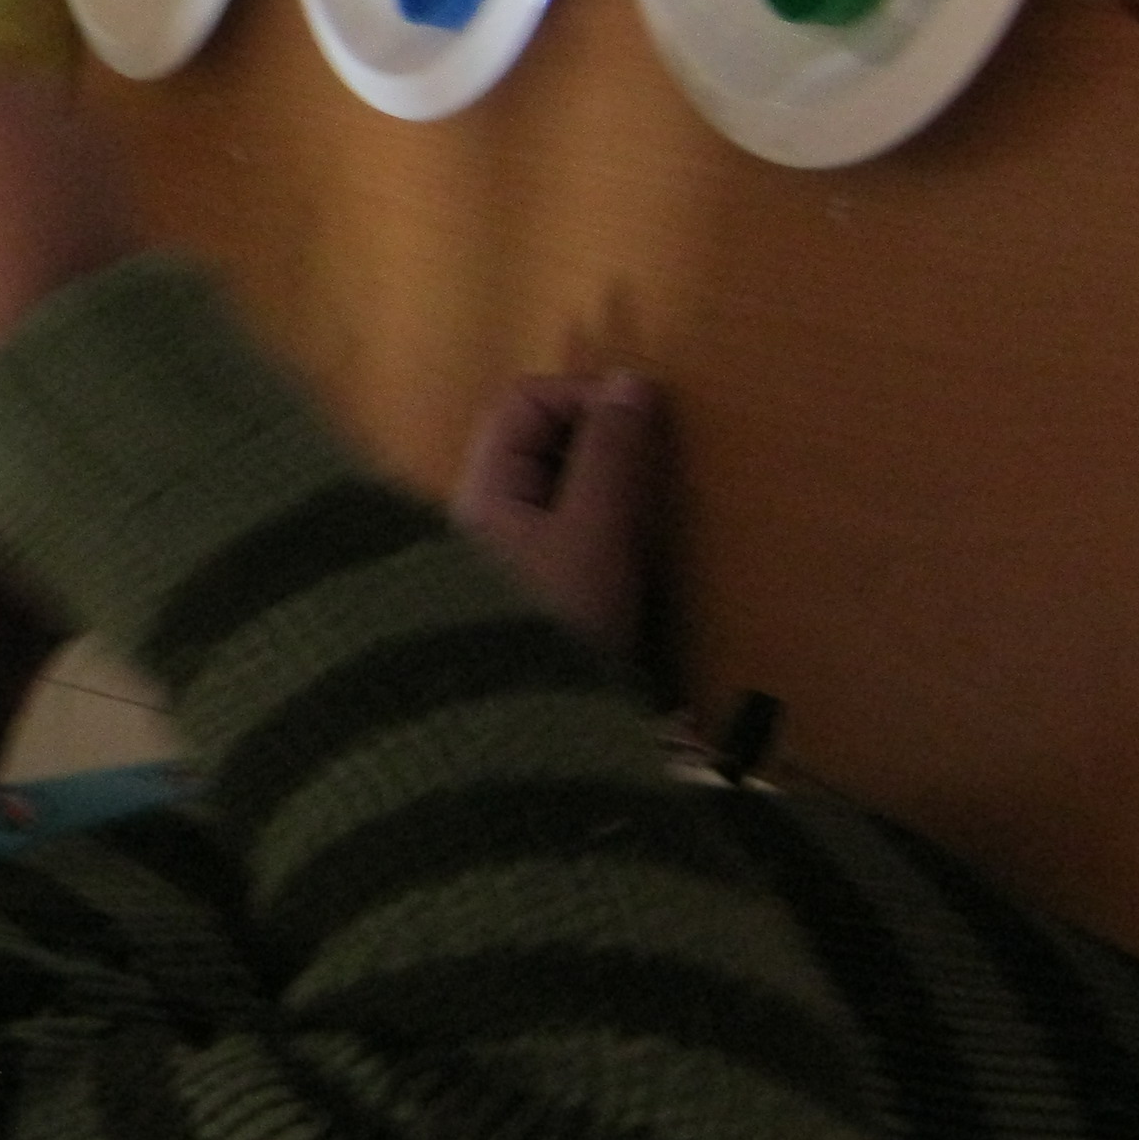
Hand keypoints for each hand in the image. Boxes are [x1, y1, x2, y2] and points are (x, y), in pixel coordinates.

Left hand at [445, 373, 665, 669]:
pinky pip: (563, 554)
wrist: (517, 757)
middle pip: (539, 450)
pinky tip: (635, 581)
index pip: (524, 403)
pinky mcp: (524, 616)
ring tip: (654, 530)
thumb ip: (612, 458)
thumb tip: (632, 382)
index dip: (587, 399)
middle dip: (604, 454)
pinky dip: (601, 550)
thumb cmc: (552, 633)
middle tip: (661, 484)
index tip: (651, 429)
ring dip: (608, 504)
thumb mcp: (594, 538)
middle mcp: (477, 522)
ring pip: (555, 504)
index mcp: (480, 490)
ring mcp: (497, 571)